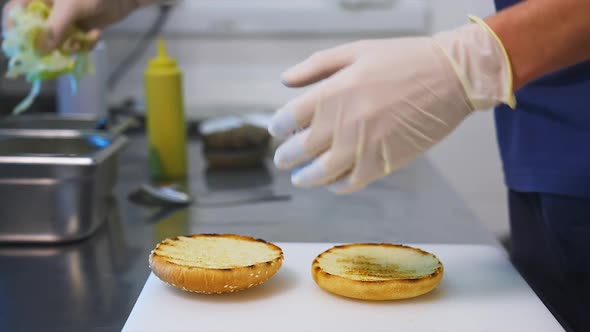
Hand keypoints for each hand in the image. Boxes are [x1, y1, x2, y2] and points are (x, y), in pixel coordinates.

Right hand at [2, 0, 149, 51]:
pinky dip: (85, 44)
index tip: (25, 49)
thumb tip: (40, 50)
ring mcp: (65, 19)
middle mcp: (48, 8)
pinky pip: (75, 43)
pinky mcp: (80, 27)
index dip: (17, 31)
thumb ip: (54, 28)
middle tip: (60, 53)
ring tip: (85, 40)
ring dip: (72, 45)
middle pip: (37, 32)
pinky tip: (96, 34)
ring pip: (58, 42)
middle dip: (50, 45)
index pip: (15, 13)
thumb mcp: (70, 7)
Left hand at [268, 17, 514, 193]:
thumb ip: (316, 66)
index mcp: (332, 93)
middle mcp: (342, 124)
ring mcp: (362, 147)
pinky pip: (351, 183)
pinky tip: (333, 183)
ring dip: (305, 177)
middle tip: (283, 159)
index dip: (278, 126)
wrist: (451, 77)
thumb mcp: (356, 51)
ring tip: (300, 177)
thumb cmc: (403, 60)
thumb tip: (285, 81)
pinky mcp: (384, 163)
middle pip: (299, 150)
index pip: (288, 118)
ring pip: (321, 174)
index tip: (279, 129)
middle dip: (286, 157)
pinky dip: (336, 186)